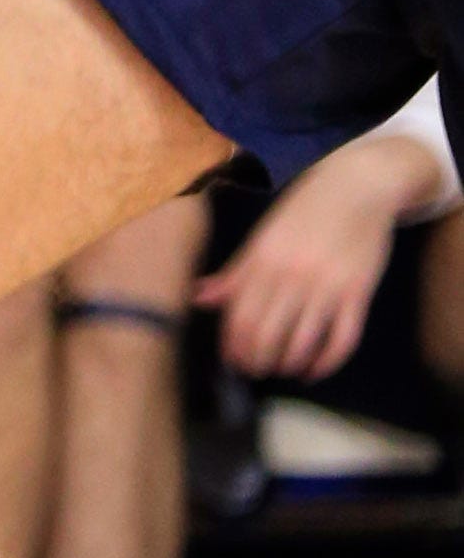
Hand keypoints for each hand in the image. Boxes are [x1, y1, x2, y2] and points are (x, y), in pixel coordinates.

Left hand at [198, 142, 424, 380]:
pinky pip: (342, 339)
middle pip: (267, 334)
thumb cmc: (304, 211)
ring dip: (289, 363)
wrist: (356, 187)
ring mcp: (326, 286)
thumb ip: (235, 271)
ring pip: (302, 341)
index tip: (233, 360)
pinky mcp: (358, 293)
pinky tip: (315, 370)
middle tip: (256, 370)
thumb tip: (199, 297)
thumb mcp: (263, 235)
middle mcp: (291, 276)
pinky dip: (327, 362)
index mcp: (262, 260)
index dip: (233, 346)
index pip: (239, 316)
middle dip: (257, 361)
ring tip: (283, 369)